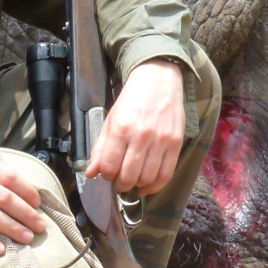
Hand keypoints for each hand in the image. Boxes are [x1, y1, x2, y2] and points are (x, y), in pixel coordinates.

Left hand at [87, 58, 185, 194]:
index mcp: (121, 129)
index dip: (106, 176)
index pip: (110, 166)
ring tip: (133, 181)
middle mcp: (142, 136)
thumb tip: (91, 173)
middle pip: (128, 176)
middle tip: (119, 182)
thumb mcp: (111, 119)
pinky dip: (155, 186)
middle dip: (120, 185)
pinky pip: (166, 174)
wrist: (158, 80)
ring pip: (147, 178)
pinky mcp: (176, 143)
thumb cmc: (132, 100)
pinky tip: (147, 186)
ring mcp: (161, 141)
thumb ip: (101, 147)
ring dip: (137, 185)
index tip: (108, 174)